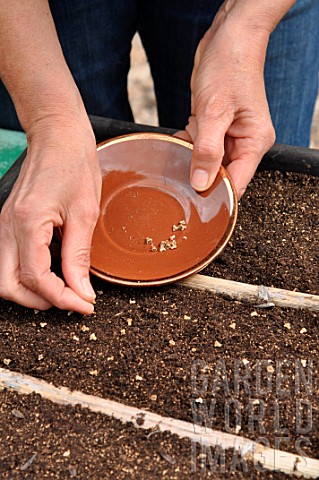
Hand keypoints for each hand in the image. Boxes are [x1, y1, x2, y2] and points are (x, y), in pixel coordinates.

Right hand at [0, 117, 100, 313]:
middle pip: (8, 286)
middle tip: (72, 300)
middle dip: (39, 301)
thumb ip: (79, 257)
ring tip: (64, 288)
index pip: (36, 279)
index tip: (86, 305)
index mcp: (27, 223)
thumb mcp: (85, 213)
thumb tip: (82, 292)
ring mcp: (5, 225)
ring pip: (4, 276)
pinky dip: (29, 274)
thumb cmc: (74, 165)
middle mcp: (8, 227)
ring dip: (31, 290)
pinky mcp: (11, 223)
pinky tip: (55, 270)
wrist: (58, 136)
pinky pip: (11, 259)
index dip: (63, 299)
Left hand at [178, 3, 275, 197]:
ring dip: (192, 156)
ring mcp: (229, 135)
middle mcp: (244, 142)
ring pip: (206, 160)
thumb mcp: (215, 110)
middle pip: (221, 174)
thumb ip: (207, 149)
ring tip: (185, 147)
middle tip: (185, 172)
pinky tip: (181, 136)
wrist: (228, 37)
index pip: (238, 183)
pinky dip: (187, 142)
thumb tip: (200, 182)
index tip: (196, 205)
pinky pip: (198, 144)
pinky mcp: (214, 126)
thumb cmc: (231, 66)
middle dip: (200, 173)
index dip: (218, 195)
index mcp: (254, 143)